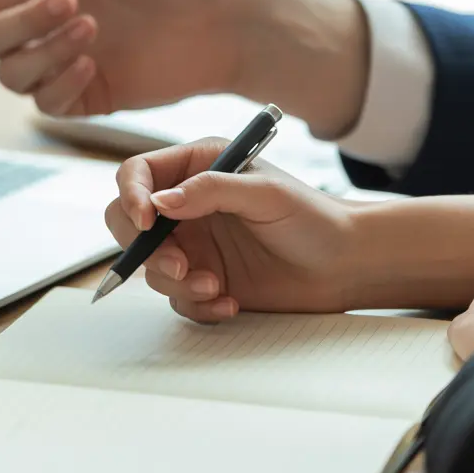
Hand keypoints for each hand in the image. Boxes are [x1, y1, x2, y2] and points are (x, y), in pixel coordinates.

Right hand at [0, 0, 366, 133]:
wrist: (230, 22)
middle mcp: (41, 13)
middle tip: (69, 5)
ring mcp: (58, 55)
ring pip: (5, 68)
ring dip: (41, 48)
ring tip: (92, 28)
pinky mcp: (81, 93)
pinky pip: (42, 100)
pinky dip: (60, 81)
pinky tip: (95, 63)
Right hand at [104, 138, 359, 321]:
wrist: (345, 266)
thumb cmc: (313, 219)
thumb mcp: (265, 194)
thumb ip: (210, 190)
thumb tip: (159, 202)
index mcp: (197, 168)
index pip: (138, 174)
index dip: (131, 195)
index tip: (146, 222)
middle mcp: (188, 205)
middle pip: (128, 222)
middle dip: (145, 249)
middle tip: (179, 266)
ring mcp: (194, 245)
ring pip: (150, 266)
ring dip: (176, 282)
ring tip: (216, 286)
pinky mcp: (204, 280)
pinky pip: (177, 298)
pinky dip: (197, 304)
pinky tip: (230, 303)